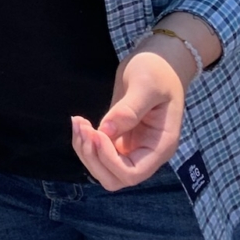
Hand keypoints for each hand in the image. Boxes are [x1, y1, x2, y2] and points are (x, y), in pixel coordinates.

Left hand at [70, 48, 185, 190]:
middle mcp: (147, 153)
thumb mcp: (146, 84)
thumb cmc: (157, 69)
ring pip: (103, 169)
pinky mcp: (120, 138)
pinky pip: (99, 153)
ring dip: (85, 151)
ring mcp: (133, 148)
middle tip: (83, 127)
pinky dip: (85, 142)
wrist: (160, 61)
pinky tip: (80, 122)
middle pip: (114, 178)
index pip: (131, 173)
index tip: (96, 132)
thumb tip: (106, 131)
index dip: (108, 159)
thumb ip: (129, 109)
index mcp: (160, 146)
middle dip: (93, 158)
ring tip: (78, 122)